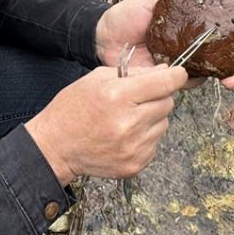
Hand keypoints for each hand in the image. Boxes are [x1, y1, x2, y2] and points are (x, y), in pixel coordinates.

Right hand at [26, 64, 188, 184]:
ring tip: (127, 118)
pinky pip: (156, 143)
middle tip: (138, 98)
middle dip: (158, 96)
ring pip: (164, 123)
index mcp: (117, 96)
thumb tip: (164, 70)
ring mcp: (133, 147)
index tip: (178, 73)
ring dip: (152, 117)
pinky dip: (145, 136)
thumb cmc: (72, 109)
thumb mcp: (96, 79)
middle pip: (168, 103)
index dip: (176, 75)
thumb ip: (133, 73)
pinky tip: (125, 135)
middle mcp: (129, 123)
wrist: (55, 147)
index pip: (165, 83)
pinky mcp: (136, 164)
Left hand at [96, 0, 233, 90]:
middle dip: (225, 72)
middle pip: (209, 62)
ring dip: (208, 79)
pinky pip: (175, 86)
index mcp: (183, 30)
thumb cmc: (123, 15)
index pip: (209, 39)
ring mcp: (170, 67)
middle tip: (233, 80)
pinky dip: (184, 85)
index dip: (226, 46)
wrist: (100, 37)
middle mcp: (181, 50)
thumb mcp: (150, 0)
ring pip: (196, 76)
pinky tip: (189, 80)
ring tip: (221, 81)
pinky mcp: (158, 81)